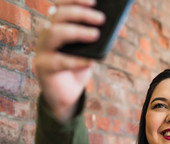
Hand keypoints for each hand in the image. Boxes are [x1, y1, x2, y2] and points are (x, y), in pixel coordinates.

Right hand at [34, 0, 104, 121]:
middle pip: (58, 15)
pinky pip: (58, 61)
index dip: (74, 0)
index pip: (61, 6)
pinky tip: (90, 62)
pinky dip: (76, 60)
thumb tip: (112, 27)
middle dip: (80, 14)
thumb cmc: (79, 68)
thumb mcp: (90, 51)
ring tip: (96, 35)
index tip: (94, 1)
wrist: (67, 94)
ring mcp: (42, 50)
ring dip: (77, 31)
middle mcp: (47, 34)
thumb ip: (96, 40)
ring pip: (54, 32)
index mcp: (57, 26)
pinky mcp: (43, 67)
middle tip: (101, 19)